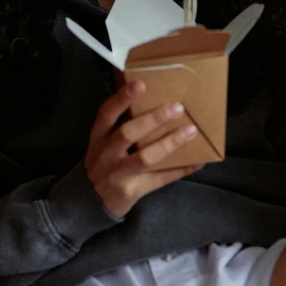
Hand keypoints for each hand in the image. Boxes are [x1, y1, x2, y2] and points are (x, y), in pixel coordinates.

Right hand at [84, 79, 201, 218]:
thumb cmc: (102, 161)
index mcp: (98, 136)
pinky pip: (159, 180)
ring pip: (145, 158)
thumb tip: (153, 98)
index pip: (106, 114)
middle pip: (127, 134)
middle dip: (153, 119)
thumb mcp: (102, 142)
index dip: (122, 99)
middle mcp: (106, 154)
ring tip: (190, 131)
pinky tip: (197, 161)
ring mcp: (117, 174)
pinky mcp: (131, 191)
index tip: (140, 84)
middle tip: (177, 107)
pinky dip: (179, 170)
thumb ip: (120, 124)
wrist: (88, 200)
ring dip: (170, 144)